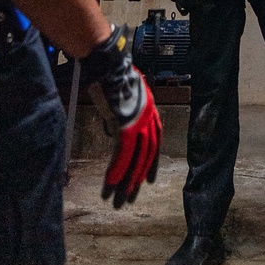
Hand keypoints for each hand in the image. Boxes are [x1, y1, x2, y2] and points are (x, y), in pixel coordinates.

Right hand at [84, 27, 161, 207]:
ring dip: (125, 181)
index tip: (147, 181)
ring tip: (117, 199)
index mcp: (151, 112)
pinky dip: (116, 170)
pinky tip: (109, 184)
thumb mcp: (123, 98)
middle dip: (136, 179)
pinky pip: (122, 155)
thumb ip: (122, 116)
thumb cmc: (112, 78)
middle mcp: (149, 119)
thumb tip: (114, 131)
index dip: (150, 164)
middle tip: (129, 198)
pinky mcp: (127, 126)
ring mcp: (139, 123)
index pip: (155, 144)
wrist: (109, 65)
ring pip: (135, 160)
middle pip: (146, 156)